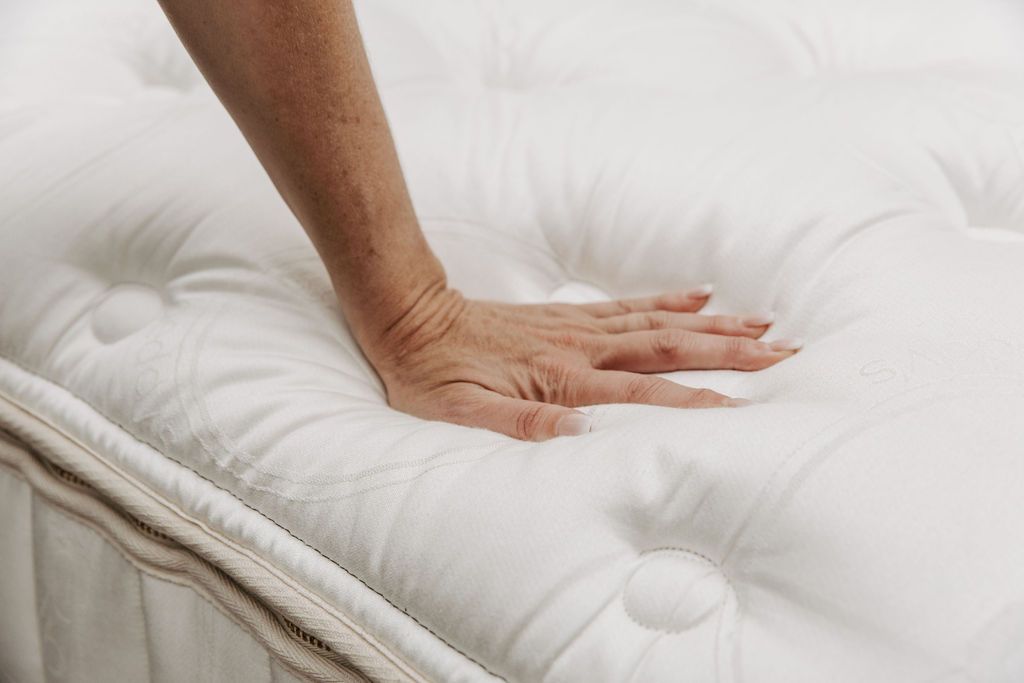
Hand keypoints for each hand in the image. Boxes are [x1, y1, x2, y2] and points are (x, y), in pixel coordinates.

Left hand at [364, 284, 801, 440]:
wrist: (407, 317)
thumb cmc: (431, 375)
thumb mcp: (462, 414)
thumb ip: (520, 426)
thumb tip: (583, 433)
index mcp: (560, 377)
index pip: (643, 391)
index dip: (694, 401)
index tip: (744, 409)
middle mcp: (580, 346)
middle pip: (670, 347)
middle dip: (731, 352)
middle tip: (787, 353)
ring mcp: (578, 325)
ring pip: (660, 322)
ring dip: (715, 324)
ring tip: (765, 323)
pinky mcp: (568, 314)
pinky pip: (630, 304)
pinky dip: (670, 300)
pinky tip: (701, 296)